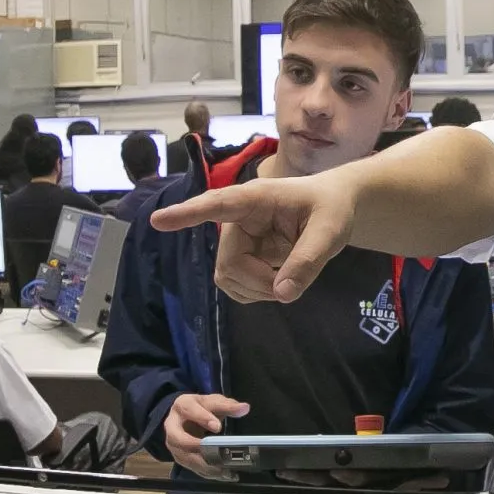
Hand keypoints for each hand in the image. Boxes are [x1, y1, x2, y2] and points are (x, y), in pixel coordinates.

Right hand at [149, 173, 361, 302]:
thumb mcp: (330, 232)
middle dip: (258, 282)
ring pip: (228, 277)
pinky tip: (278, 282)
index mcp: (256, 199)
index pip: (217, 205)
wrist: (334, 206)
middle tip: (291, 283)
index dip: (188, 214)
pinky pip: (235, 284)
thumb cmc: (332, 208)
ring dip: (257, 289)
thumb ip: (308, 261)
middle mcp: (240, 219)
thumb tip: (282, 294)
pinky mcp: (243, 255)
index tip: (159, 221)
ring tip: (288, 279)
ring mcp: (239, 239)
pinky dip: (256, 292)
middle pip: (229, 263)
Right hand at [163, 392, 248, 477]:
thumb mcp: (214, 402)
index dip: (203, 419)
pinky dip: (208, 473)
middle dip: (195, 446)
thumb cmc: (201, 408)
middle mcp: (173, 426)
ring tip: (224, 470)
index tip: (217, 427)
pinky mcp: (180, 457)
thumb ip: (228, 405)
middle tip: (214, 452)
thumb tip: (244, 408)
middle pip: (177, 438)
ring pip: (184, 456)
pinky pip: (192, 467)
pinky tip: (224, 475)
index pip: (190, 410)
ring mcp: (175, 444)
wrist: (187, 418)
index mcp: (182, 406)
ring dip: (204, 465)